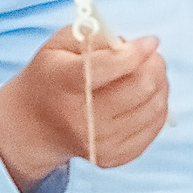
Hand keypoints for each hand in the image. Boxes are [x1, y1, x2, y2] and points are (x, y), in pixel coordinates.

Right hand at [0, 25, 170, 192]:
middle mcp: (81, 118)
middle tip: (151, 57)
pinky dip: (157, 107)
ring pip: (155, 107)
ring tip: (148, 75)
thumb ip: (96, 36)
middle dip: (154, 65)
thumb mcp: (60, 46)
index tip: (150, 42)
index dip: (137, 52)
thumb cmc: (51, 77)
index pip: (110, 66)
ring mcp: (99, 142)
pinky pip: (154, 127)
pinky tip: (145, 98)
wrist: (33, 125)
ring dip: (160, 85)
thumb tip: (136, 46)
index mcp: (64, 82)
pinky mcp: (114, 157)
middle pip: (141, 87)